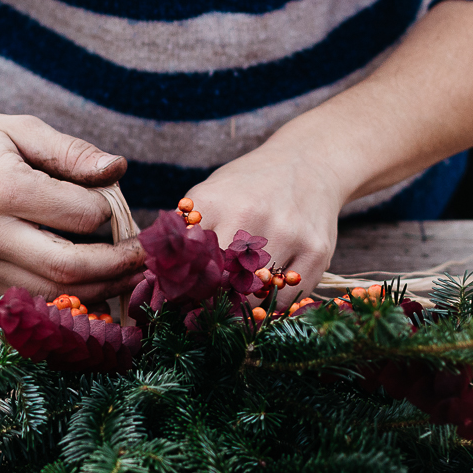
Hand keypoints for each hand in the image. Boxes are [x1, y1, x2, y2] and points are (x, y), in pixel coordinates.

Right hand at [0, 106, 144, 298]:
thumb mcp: (17, 128)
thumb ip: (71, 152)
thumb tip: (118, 170)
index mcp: (5, 189)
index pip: (81, 215)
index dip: (110, 211)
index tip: (121, 202)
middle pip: (72, 269)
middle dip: (119, 266)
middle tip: (146, 256)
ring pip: (55, 293)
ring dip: (101, 288)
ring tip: (128, 272)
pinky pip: (35, 297)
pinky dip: (70, 295)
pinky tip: (92, 281)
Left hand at [183, 128, 344, 310]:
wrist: (308, 162)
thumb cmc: (249, 186)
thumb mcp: (209, 194)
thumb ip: (183, 232)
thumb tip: (154, 279)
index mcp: (213, 202)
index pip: (184, 263)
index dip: (181, 287)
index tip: (181, 298)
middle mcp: (250, 216)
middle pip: (217, 282)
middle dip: (209, 301)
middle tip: (204, 310)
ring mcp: (287, 234)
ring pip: (253, 295)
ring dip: (242, 306)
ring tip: (235, 302)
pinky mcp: (317, 250)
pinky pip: (286, 298)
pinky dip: (272, 305)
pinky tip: (265, 294)